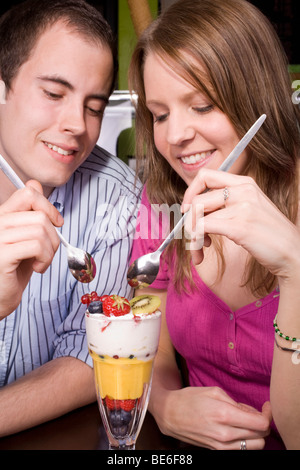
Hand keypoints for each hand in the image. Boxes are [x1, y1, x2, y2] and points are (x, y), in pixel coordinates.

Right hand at [0, 180, 62, 317]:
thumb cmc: (12, 271)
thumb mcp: (24, 238)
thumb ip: (30, 214)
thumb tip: (34, 184)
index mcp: (1, 216)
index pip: (27, 193)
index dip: (48, 205)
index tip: (56, 223)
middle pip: (39, 213)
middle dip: (54, 235)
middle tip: (48, 252)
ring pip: (41, 229)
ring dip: (50, 250)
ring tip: (41, 262)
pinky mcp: (2, 254)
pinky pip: (37, 245)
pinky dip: (45, 258)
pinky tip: (37, 268)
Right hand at [156, 386, 271, 449]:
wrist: (169, 414)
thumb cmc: (190, 399)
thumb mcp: (214, 392)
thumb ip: (236, 403)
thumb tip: (251, 412)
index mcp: (224, 415)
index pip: (260, 424)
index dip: (268, 415)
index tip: (266, 407)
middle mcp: (225, 434)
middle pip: (260, 437)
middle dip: (263, 424)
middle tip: (256, 413)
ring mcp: (221, 445)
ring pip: (253, 446)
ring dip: (255, 435)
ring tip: (246, 421)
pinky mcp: (216, 451)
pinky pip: (240, 449)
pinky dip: (244, 440)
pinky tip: (237, 428)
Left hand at [182, 169, 299, 280]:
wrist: (293, 253)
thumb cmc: (269, 236)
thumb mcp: (250, 209)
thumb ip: (228, 203)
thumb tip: (194, 209)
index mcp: (245, 183)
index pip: (205, 175)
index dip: (190, 192)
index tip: (187, 210)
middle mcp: (243, 190)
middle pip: (196, 198)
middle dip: (188, 221)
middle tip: (194, 237)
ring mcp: (242, 207)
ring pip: (196, 215)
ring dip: (191, 237)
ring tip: (199, 249)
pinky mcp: (239, 226)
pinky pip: (202, 228)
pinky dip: (195, 243)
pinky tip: (201, 253)